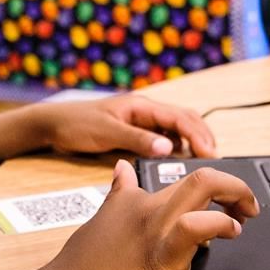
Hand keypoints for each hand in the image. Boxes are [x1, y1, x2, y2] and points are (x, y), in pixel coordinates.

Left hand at [31, 94, 218, 159]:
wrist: (53, 125)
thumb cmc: (76, 124)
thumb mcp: (107, 132)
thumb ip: (136, 139)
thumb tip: (167, 147)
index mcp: (142, 106)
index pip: (179, 118)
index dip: (198, 135)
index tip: (211, 154)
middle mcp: (145, 111)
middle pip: (185, 120)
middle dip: (203, 137)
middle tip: (216, 160)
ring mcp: (142, 121)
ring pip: (177, 129)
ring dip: (193, 142)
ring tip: (205, 162)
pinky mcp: (136, 133)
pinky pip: (164, 138)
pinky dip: (178, 149)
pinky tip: (180, 163)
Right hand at [38, 160, 257, 269]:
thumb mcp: (99, 220)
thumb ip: (117, 195)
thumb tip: (122, 169)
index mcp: (132, 198)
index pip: (178, 179)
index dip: (208, 188)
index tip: (220, 202)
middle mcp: (147, 206)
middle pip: (200, 176)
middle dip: (234, 185)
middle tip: (246, 204)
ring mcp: (155, 228)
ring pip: (203, 187)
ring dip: (236, 196)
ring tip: (245, 216)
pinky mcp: (161, 256)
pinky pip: (195, 228)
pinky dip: (219, 225)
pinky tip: (229, 234)